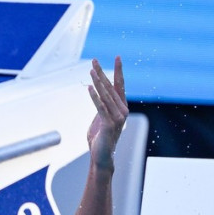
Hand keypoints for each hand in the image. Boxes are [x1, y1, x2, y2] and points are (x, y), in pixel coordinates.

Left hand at [86, 56, 127, 171]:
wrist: (101, 157)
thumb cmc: (100, 139)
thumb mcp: (101, 119)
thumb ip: (102, 107)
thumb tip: (99, 95)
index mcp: (121, 107)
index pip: (120, 85)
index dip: (118, 71)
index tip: (117, 57)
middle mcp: (122, 110)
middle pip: (111, 87)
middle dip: (102, 72)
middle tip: (94, 60)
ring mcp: (117, 117)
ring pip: (106, 95)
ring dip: (98, 81)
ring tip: (91, 70)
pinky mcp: (109, 124)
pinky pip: (101, 107)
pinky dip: (95, 97)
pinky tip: (90, 87)